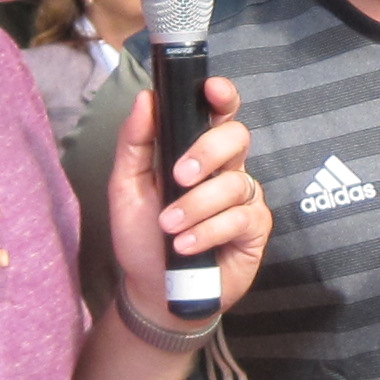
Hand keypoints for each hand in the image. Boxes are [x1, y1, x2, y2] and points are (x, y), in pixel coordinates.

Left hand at [108, 77, 270, 327]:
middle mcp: (225, 170)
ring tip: (170, 227)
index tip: (211, 89)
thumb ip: (134, 143)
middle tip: (179, 177)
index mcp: (196, 152)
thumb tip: (147, 98)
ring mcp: (243, 199)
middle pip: (237, 136)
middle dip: (208, 151)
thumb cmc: (142, 236)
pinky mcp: (254, 229)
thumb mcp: (125, 188)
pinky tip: (185, 246)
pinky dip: (208, 231)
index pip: (219, 113)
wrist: (153, 291)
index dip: (222, 96)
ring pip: (235, 183)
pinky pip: (240, 218)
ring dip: (197, 205)